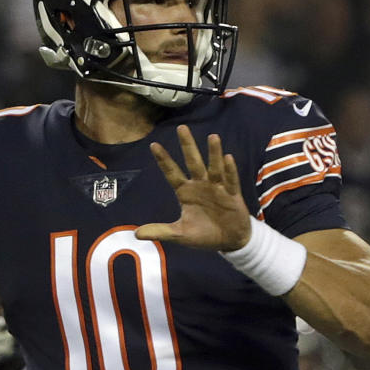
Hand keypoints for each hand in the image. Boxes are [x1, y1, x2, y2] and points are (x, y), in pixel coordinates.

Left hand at [136, 128, 250, 250]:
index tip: (154, 145)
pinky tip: (228, 157)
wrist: (229, 241)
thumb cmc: (204, 235)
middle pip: (193, 162)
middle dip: (187, 146)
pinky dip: (230, 170)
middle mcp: (200, 185)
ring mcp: (217, 188)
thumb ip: (160, 231)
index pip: (172, 173)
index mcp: (185, 192)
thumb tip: (136, 234)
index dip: (164, 160)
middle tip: (181, 128)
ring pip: (214, 167)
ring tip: (212, 137)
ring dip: (213, 153)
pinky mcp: (233, 195)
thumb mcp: (180, 235)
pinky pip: (231, 181)